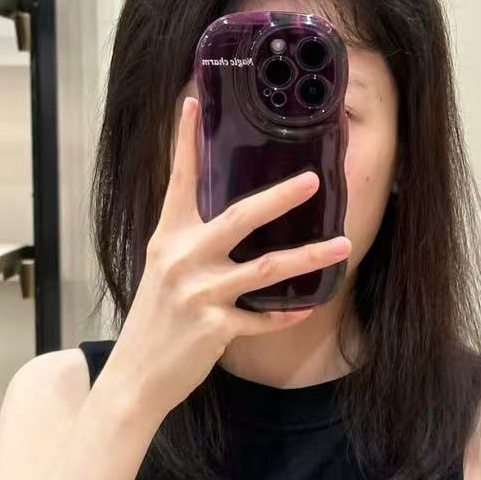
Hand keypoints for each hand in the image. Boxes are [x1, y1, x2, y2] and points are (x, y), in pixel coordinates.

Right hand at [101, 94, 350, 421]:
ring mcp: (199, 294)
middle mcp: (182, 259)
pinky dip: (287, 314)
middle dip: (280, 197)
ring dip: (309, 257)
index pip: (178, 181)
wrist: (137, 376)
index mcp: (168, 238)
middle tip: (313, 180)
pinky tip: (308, 307)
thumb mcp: (163, 271)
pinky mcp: (214, 328)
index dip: (184, 141)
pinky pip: (262, 318)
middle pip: (239, 218)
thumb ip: (190, 243)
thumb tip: (229, 220)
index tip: (193, 103)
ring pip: (265, 269)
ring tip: (343, 246)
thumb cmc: (155, 321)